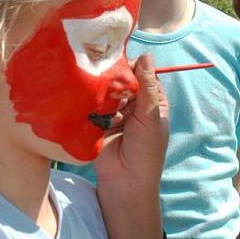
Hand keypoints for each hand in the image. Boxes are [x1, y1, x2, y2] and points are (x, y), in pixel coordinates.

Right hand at [95, 54, 168, 238]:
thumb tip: (146, 55)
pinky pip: (93, 105)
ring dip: (102, 90)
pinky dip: (91, 102)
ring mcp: (115, 114)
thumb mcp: (151, 115)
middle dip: (115, 77)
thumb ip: (147, 86)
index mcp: (153, 103)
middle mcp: (134, 106)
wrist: (125, 183)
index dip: (134, 67)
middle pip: (123, 81)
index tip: (121, 60)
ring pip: (107, 92)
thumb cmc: (146, 151)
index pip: (143, 76)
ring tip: (96, 89)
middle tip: (105, 72)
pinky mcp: (97, 123)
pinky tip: (86, 98)